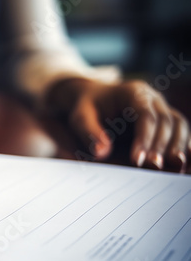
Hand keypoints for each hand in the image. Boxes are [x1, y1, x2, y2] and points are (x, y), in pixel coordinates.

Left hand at [48, 79, 189, 171]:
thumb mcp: (80, 118)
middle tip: (153, 167)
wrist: (95, 99)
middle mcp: (153, 98)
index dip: (144, 138)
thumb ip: (90, 133)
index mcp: (133, 92)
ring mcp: (162, 108)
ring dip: (177, 146)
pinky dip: (184, 145)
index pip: (144, 115)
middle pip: (165, 121)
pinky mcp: (165, 121)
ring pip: (178, 125)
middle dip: (161, 145)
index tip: (136, 160)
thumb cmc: (87, 109)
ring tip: (173, 167)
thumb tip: (102, 153)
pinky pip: (180, 131)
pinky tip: (182, 163)